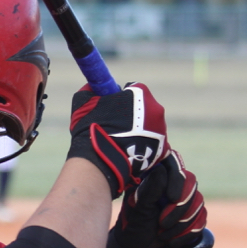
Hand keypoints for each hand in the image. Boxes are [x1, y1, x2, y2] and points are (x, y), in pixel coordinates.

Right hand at [66, 82, 169, 198]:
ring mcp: (161, 131)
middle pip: (145, 108)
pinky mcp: (162, 150)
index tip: (113, 105)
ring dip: (139, 131)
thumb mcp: (84, 102)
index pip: (135, 89)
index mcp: (141, 94)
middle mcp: (156, 110)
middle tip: (117, 125)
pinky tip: (130, 151)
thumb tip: (92, 87)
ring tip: (121, 141)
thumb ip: (91, 90)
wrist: (100, 160)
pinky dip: (144, 146)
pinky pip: (154, 143)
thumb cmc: (92, 127)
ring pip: (150, 126)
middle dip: (134, 114)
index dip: (123, 97)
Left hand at [107, 151, 206, 247]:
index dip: (177, 180)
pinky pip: (202, 218)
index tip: (170, 199)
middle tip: (162, 223)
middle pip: (191, 184)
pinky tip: (173, 242)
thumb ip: (150, 189)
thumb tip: (162, 168)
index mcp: (154, 179)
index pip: (175, 166)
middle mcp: (170, 186)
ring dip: (182, 224)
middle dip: (179, 208)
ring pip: (199, 202)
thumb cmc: (134, 231)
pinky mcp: (191, 216)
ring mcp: (183, 201)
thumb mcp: (139, 210)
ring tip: (163, 235)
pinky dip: (189, 232)